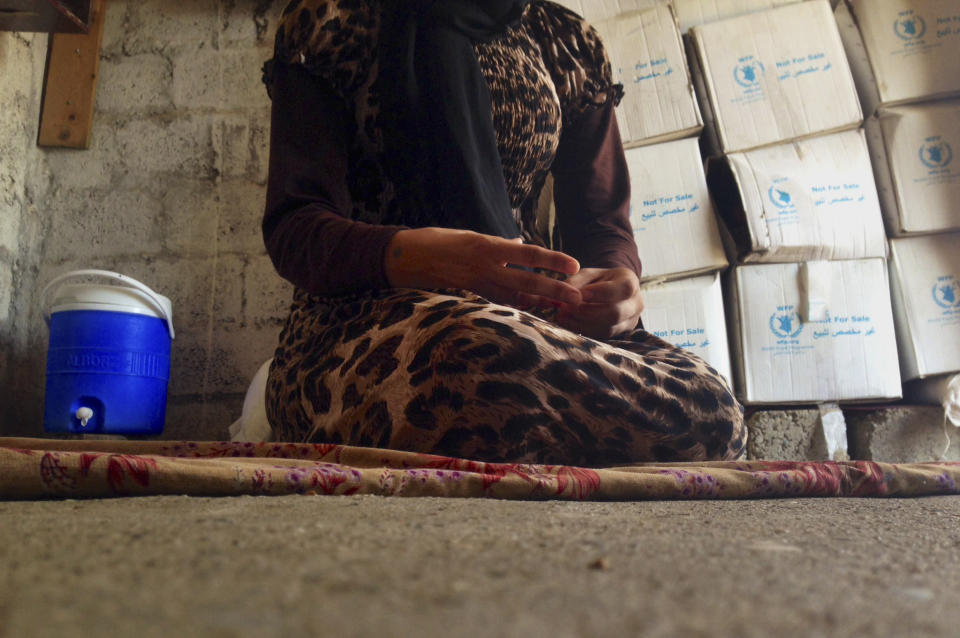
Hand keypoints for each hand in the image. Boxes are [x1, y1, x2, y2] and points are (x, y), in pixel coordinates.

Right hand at [384, 227, 581, 308]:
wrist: (402, 257)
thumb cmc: (435, 241)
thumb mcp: (468, 235)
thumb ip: (496, 244)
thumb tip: (518, 246)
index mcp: (487, 245)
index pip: (528, 254)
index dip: (553, 261)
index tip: (574, 266)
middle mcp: (484, 266)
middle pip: (527, 281)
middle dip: (553, 290)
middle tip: (577, 298)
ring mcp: (474, 285)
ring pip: (513, 297)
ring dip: (537, 304)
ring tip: (559, 310)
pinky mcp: (466, 298)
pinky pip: (494, 305)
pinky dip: (512, 309)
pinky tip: (527, 315)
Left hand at [556, 267, 643, 338]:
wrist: (609, 293)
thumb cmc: (598, 281)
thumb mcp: (588, 274)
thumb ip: (577, 281)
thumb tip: (565, 294)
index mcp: (631, 282)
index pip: (623, 289)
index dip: (600, 293)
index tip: (579, 294)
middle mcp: (635, 304)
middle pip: (616, 313)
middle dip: (588, 312)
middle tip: (566, 307)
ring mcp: (630, 322)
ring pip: (609, 328)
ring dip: (583, 323)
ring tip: (563, 315)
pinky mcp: (619, 334)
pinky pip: (602, 336)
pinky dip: (583, 330)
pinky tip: (568, 323)